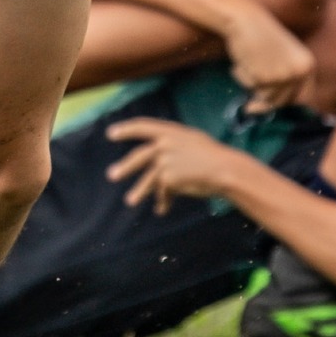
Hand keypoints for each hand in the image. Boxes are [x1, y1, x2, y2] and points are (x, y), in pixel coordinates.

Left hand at [105, 118, 241, 213]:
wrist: (224, 169)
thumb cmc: (214, 155)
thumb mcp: (192, 142)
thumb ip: (174, 147)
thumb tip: (160, 162)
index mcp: (171, 131)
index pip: (142, 126)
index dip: (126, 129)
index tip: (110, 133)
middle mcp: (164, 144)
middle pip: (139, 156)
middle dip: (125, 167)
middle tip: (111, 176)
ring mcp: (165, 161)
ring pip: (148, 179)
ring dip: (139, 191)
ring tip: (130, 201)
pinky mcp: (168, 178)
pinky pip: (163, 192)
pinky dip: (163, 201)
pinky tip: (162, 210)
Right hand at [220, 6, 314, 110]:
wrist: (246, 20)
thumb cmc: (262, 37)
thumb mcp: (284, 57)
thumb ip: (286, 80)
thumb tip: (274, 108)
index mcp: (308, 65)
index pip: (305, 98)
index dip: (289, 106)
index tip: (273, 110)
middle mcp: (299, 73)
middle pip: (283, 102)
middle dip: (265, 104)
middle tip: (250, 107)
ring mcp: (283, 76)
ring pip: (265, 97)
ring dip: (252, 86)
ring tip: (247, 65)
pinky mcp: (265, 77)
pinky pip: (251, 87)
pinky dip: (243, 78)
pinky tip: (241, 63)